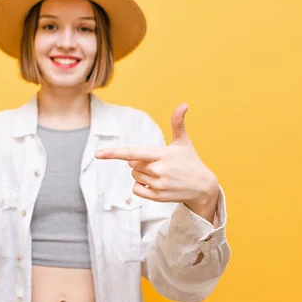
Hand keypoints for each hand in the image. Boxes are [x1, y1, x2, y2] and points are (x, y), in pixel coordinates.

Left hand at [95, 103, 219, 222]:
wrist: (203, 187)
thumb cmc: (190, 161)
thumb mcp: (183, 142)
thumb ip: (178, 123)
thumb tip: (184, 104)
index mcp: (161, 154)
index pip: (132, 153)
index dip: (114, 153)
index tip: (98, 154)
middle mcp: (157, 170)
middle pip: (131, 164)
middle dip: (140, 162)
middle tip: (158, 163)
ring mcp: (157, 184)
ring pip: (134, 176)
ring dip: (142, 174)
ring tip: (161, 174)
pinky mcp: (157, 197)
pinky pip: (136, 189)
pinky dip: (141, 186)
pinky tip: (156, 184)